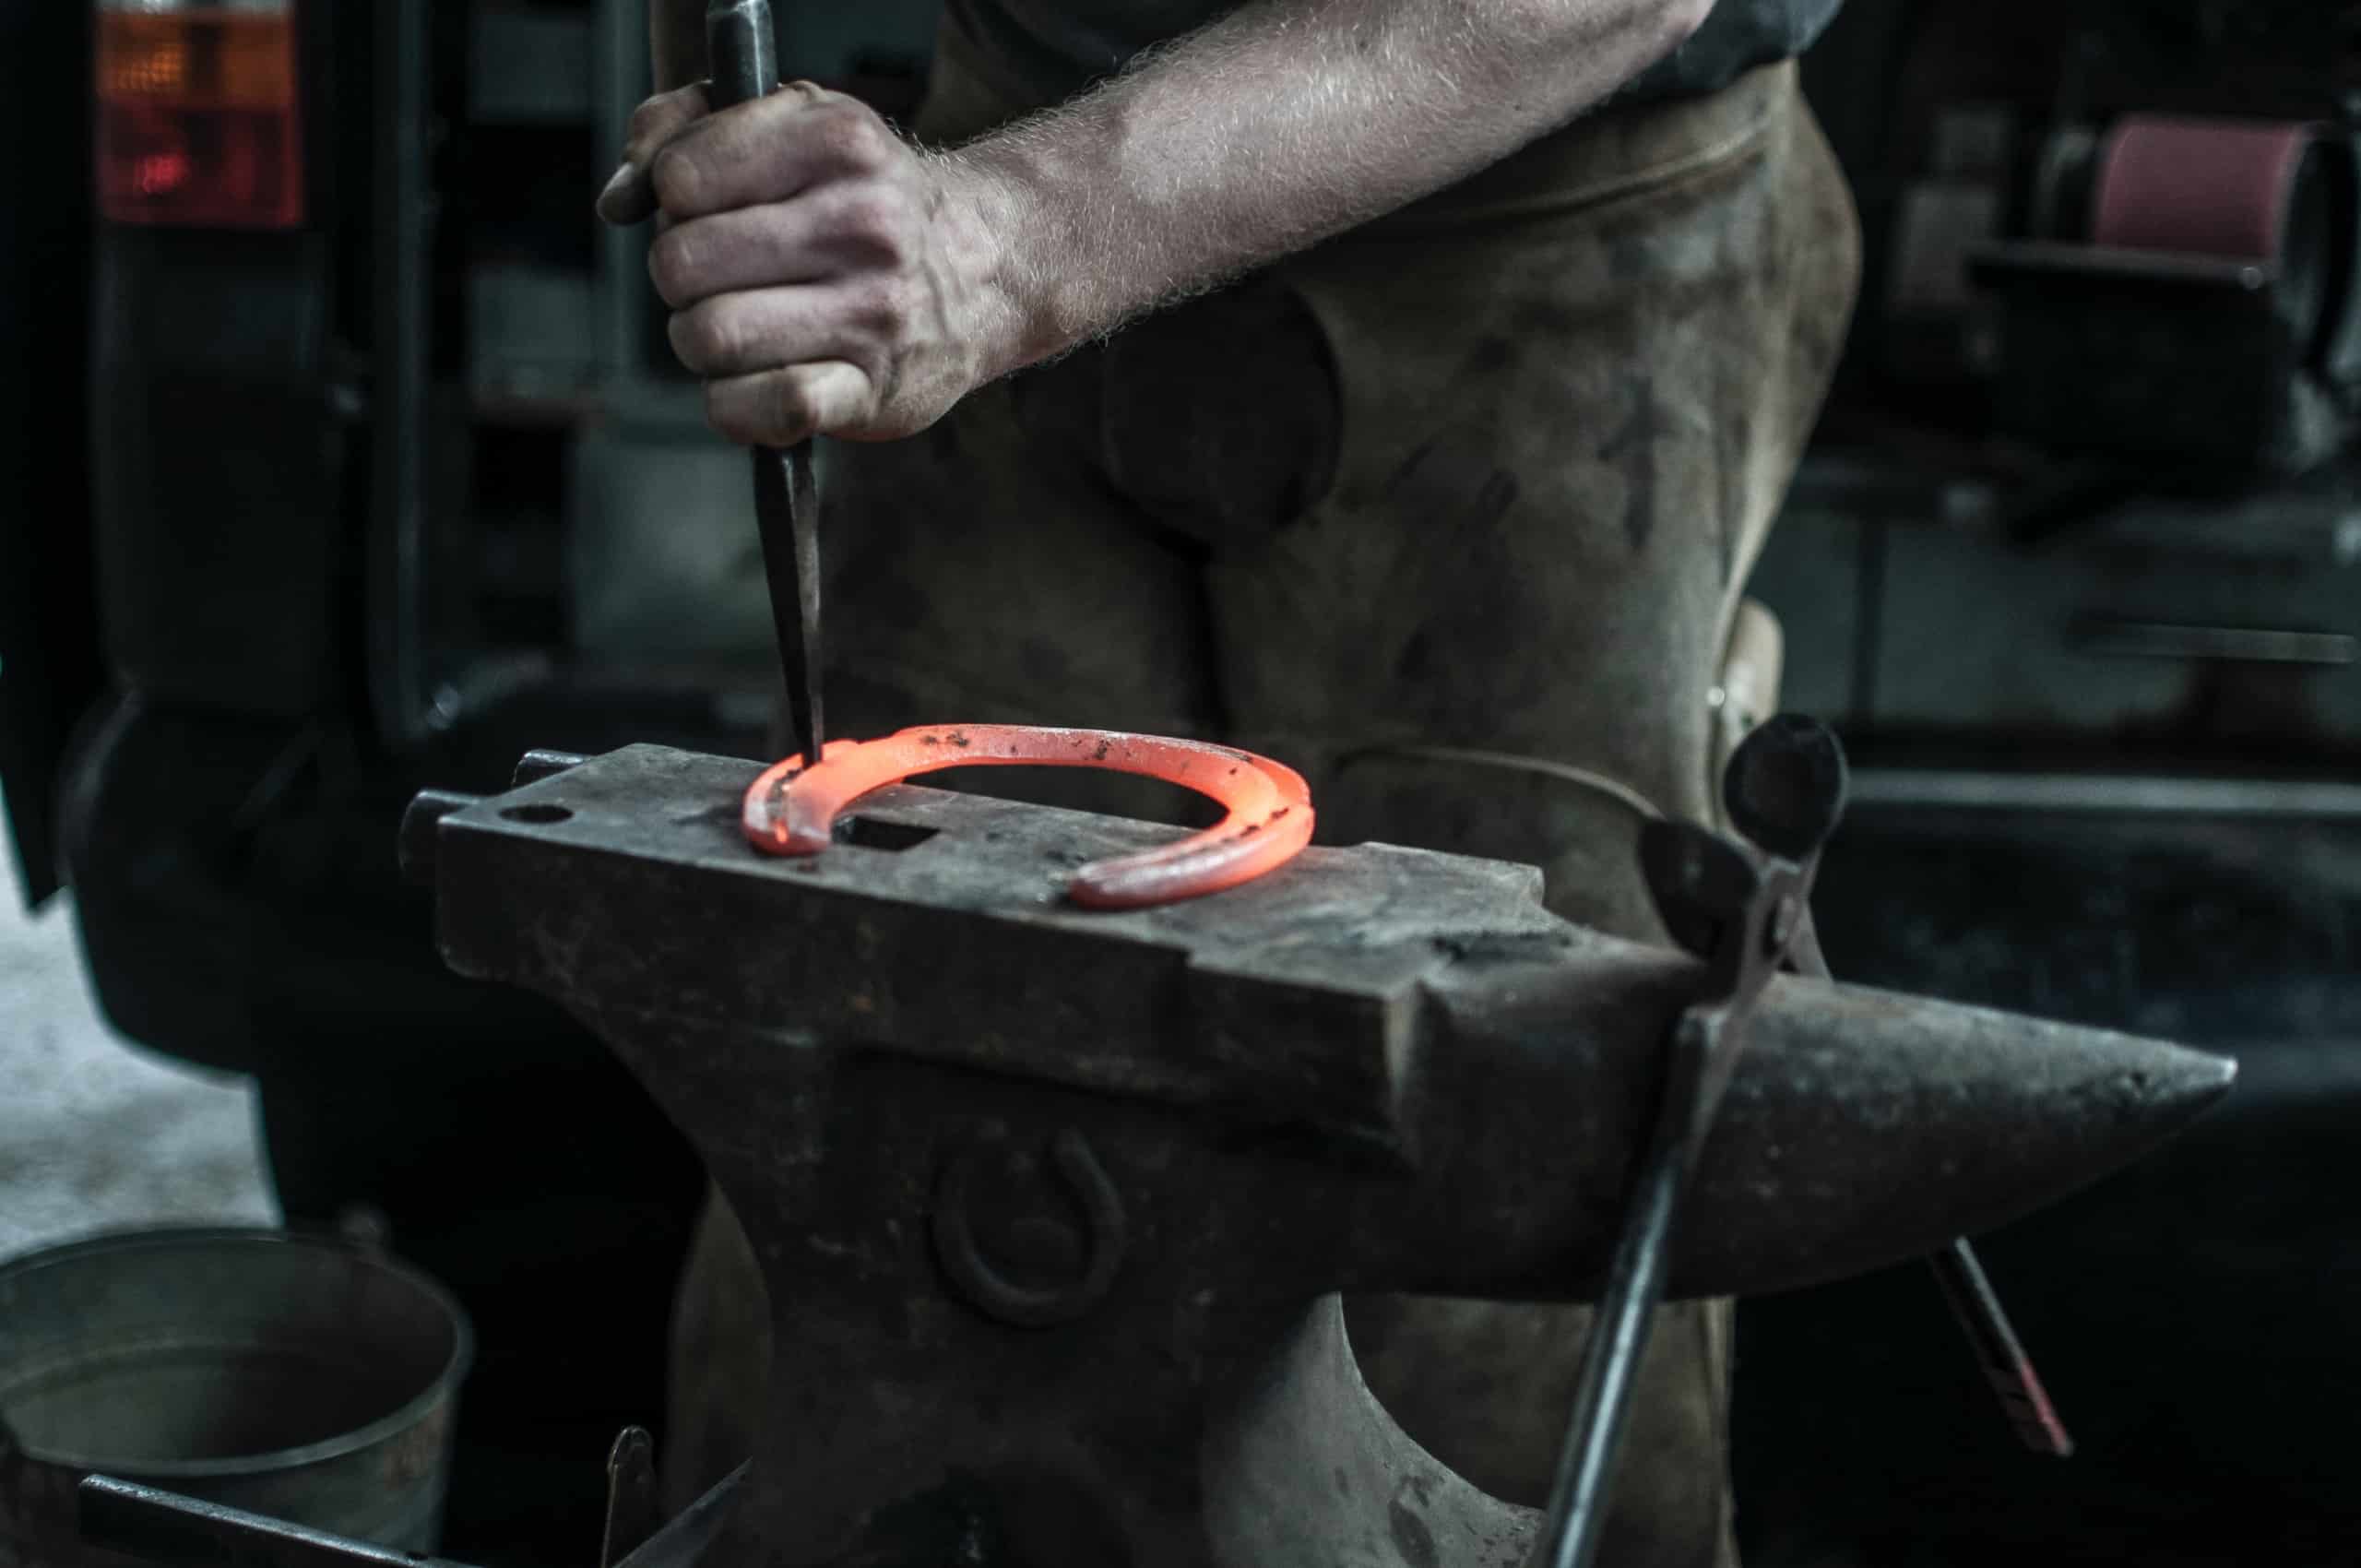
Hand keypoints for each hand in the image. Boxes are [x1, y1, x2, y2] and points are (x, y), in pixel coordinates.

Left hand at [597, 84, 1013, 445]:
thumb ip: (685, 127)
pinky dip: (737, 406)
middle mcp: (864, 223)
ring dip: (701, 343)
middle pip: (681, 264)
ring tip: (739, 328)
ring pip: (708, 337)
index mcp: (837, 142)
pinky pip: (769, 406)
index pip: (680, 177)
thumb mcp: (792, 123)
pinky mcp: (872, 391)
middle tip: (720, 278)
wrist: (984, 269)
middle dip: (681, 278)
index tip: (708, 208)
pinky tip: (754, 385)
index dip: (673, 198)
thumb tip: (618, 201)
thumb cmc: (862, 197)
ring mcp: (874, 312)